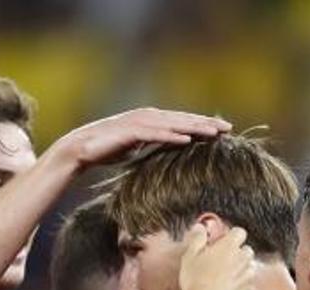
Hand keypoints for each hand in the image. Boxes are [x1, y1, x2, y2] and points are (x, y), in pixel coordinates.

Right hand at [53, 108, 230, 171]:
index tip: (222, 131)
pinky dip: (171, 136)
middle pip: (183, 119)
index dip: (202, 125)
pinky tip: (186, 140)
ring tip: (214, 133)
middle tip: (229, 128)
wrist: (81, 150)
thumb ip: (152, 146)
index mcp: (151, 120)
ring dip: (194, 128)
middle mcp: (148, 117)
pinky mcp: (130, 131)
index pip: (182, 122)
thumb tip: (166, 152)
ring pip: (173, 125)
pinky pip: (155, 134)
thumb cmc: (106, 150)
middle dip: (206, 123)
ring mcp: (139, 122)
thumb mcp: (136, 149)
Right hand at [177, 225, 254, 289]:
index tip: (222, 243)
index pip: (239, 232)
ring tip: (224, 278)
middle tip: (221, 262)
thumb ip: (197, 238)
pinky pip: (248, 286)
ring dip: (240, 270)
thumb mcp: (189, 256)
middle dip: (237, 253)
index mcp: (230, 246)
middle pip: (246, 250)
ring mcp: (248, 277)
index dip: (231, 236)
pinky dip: (241, 288)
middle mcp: (243, 259)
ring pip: (249, 268)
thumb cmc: (195, 281)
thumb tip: (200, 227)